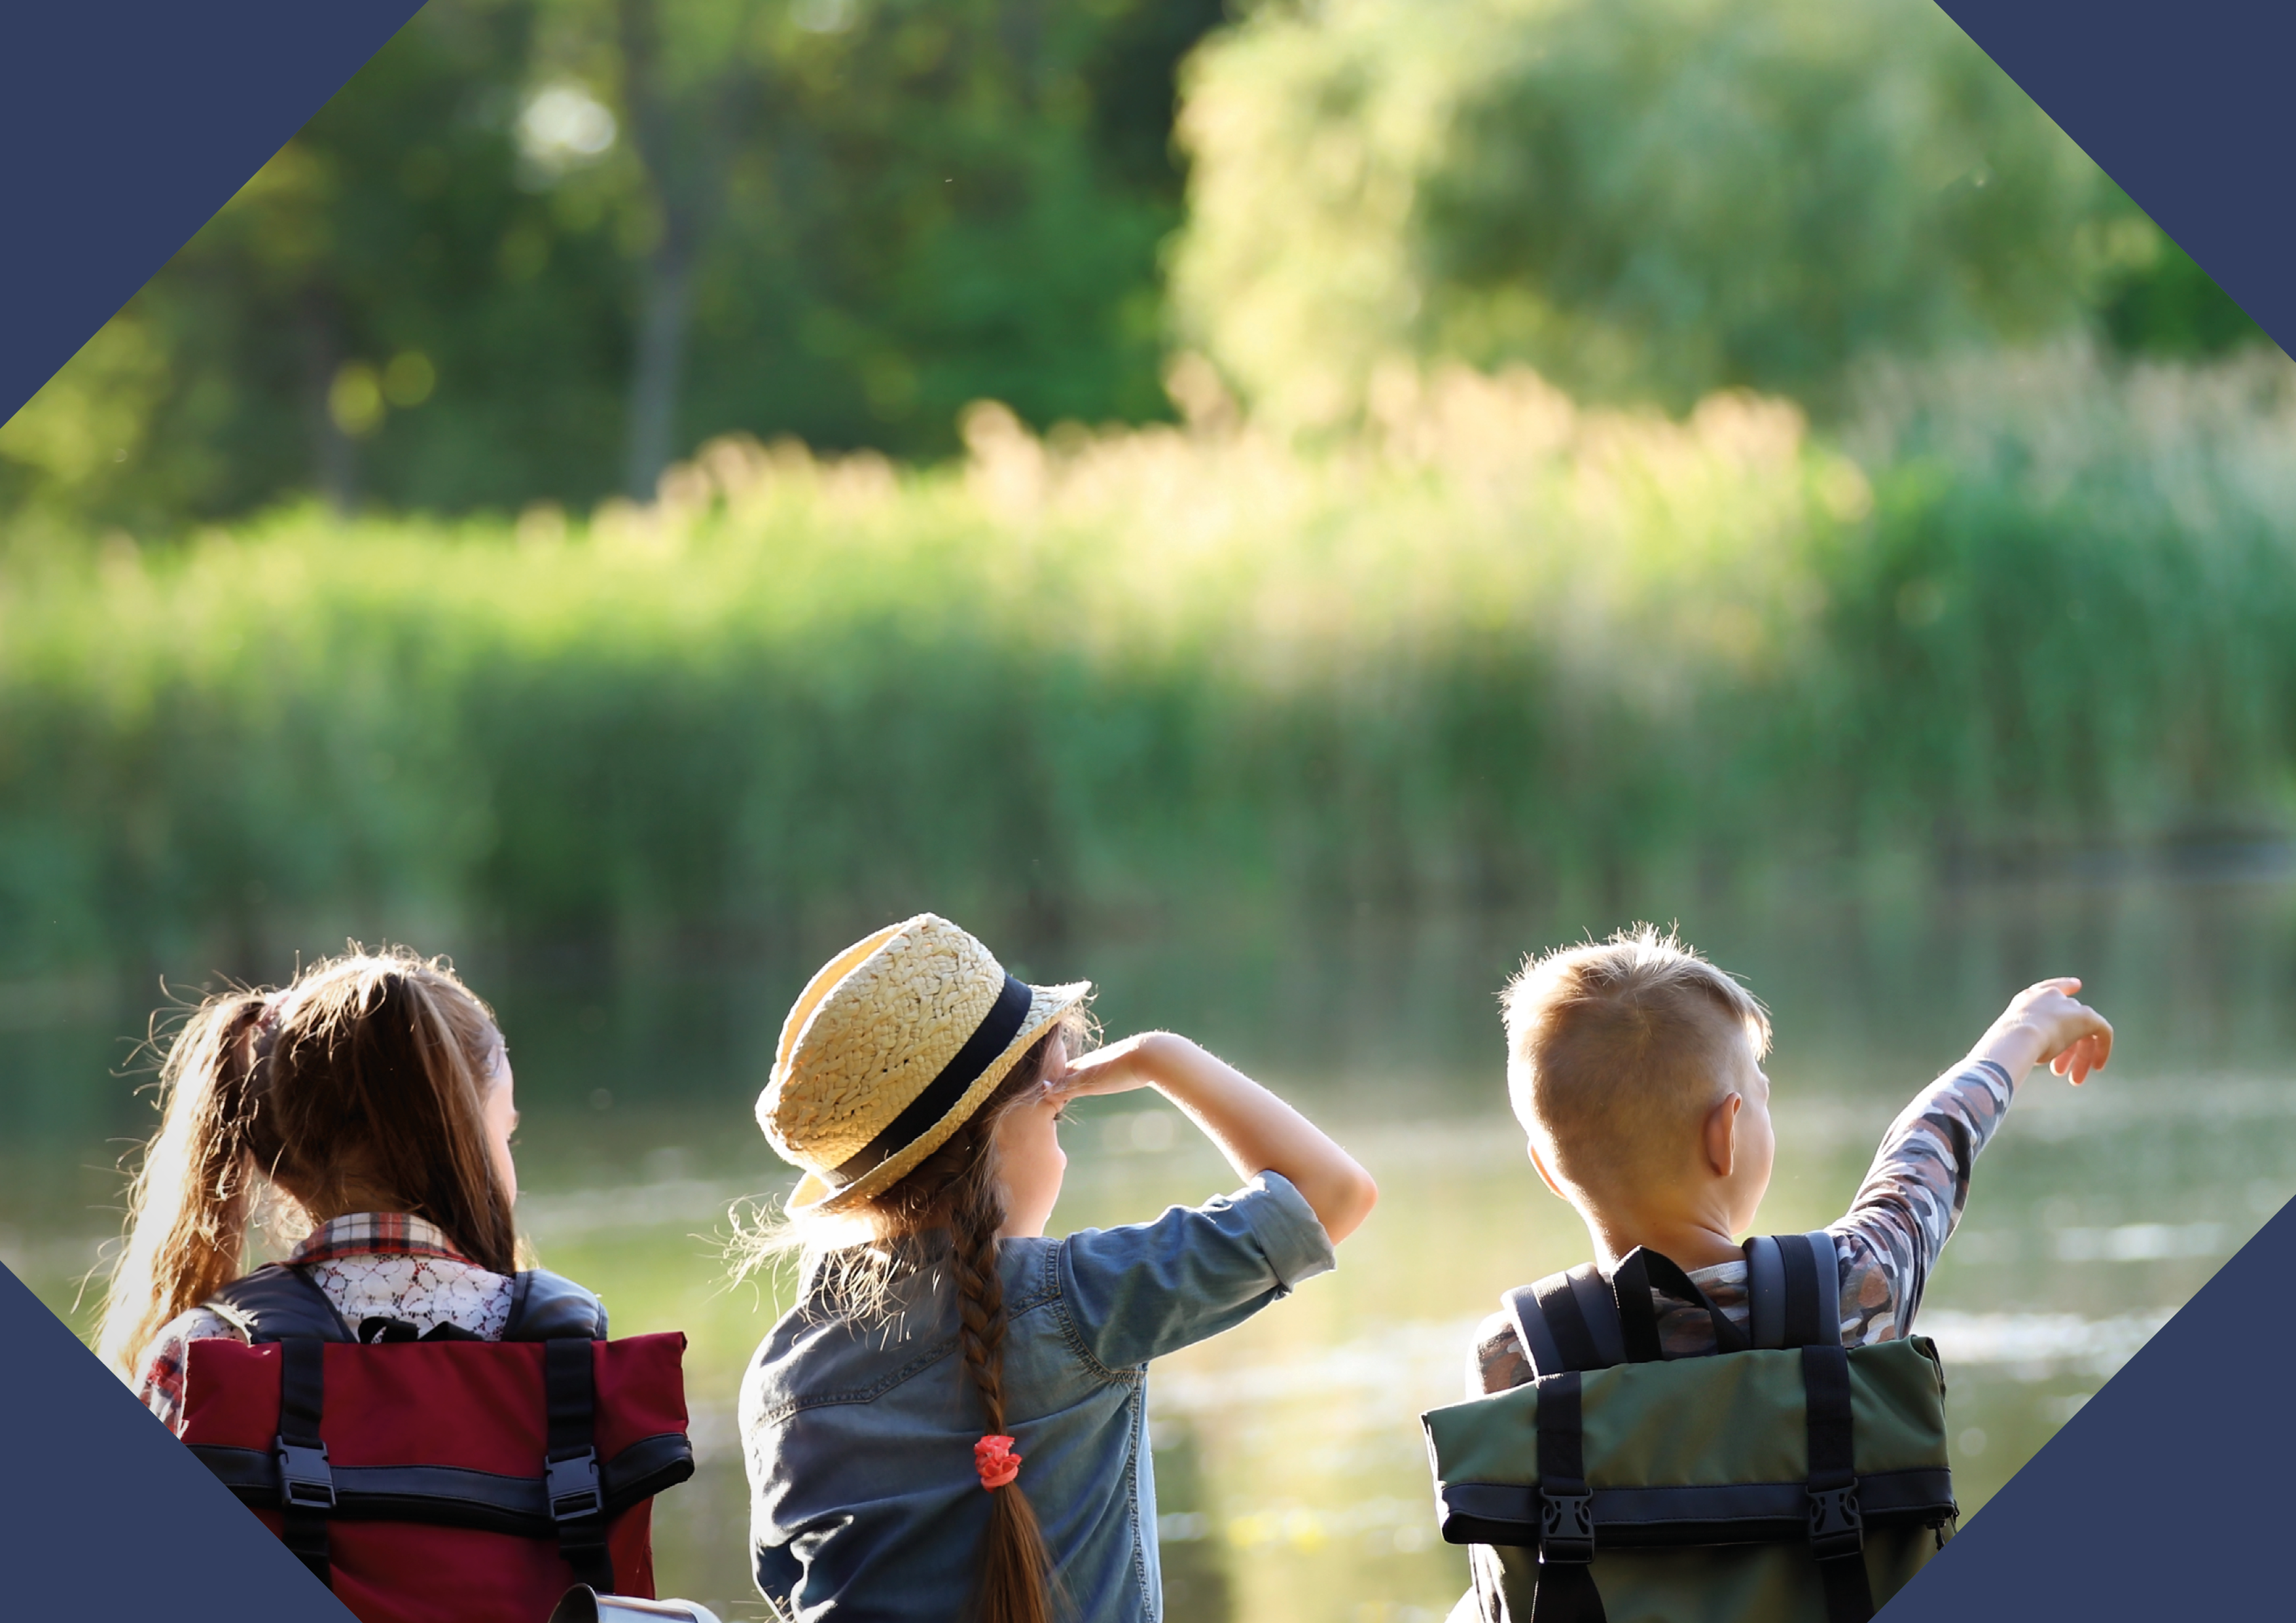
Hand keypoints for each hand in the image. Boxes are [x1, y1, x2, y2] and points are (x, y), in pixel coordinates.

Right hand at [1048, 1031, 1171, 1101]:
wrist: (1152, 1056)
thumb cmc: (1120, 1069)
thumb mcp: (1090, 1082)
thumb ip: (1068, 1087)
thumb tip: (1043, 1091)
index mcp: (1083, 1063)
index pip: (1060, 1071)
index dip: (1051, 1080)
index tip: (1042, 1088)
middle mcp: (1095, 1059)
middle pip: (1074, 1069)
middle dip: (1064, 1077)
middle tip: (1054, 1088)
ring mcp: (1111, 1059)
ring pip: (1091, 1068)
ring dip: (1082, 1076)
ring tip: (1077, 1084)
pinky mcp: (1127, 1063)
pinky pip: (1108, 1070)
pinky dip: (1101, 1076)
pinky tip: (1107, 1078)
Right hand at [1976, 978, 2113, 1083]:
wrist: (2018, 1037)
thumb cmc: (2007, 1043)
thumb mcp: (2013, 1038)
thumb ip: (2023, 1039)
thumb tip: (2023, 1055)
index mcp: (2028, 998)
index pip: (2051, 987)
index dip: (2065, 986)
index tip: (2077, 985)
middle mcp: (2051, 996)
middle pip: (2067, 1020)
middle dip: (2065, 1049)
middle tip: (2058, 1071)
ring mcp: (2070, 1006)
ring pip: (2082, 1032)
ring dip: (2079, 1056)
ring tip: (2074, 1080)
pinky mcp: (2087, 1018)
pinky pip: (2102, 1032)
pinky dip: (2102, 1050)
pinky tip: (2097, 1066)